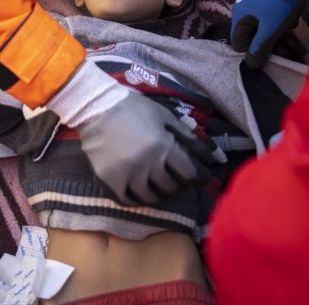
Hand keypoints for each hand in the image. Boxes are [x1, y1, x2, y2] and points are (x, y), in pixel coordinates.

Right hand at [78, 92, 214, 204]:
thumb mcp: (165, 117)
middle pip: (171, 187)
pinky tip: (141, 190)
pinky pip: (129, 201)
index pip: (190, 173)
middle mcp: (146, 164)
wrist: (96, 108)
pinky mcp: (110, 180)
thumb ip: (188, 138)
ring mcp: (127, 175)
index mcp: (162, 146)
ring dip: (160, 192)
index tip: (202, 177)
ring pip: (151, 197)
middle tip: (177, 177)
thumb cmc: (134, 109)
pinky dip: (138, 199)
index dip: (200, 178)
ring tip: (160, 184)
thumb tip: (211, 156)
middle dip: (179, 183)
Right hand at [230, 0, 308, 68]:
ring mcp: (257, 3)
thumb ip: (259, 49)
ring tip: (295, 41)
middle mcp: (245, 10)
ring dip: (280, 37)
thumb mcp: (270, 30)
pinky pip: (272, 18)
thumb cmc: (280, 3)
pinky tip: (293, 23)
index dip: (254, 52)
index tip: (271, 55)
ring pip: (265, 27)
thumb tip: (251, 65)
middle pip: (254, 36)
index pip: (240, 44)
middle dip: (272, 45)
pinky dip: (281, 24)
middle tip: (289, 50)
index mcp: (240, 17)